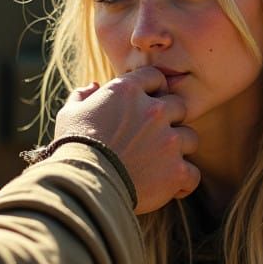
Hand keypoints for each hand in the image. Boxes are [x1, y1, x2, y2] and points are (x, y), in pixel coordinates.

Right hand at [53, 67, 199, 213]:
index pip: (154, 77)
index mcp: (128, 91)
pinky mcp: (177, 171)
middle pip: (179, 107)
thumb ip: (83, 96)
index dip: (153, 89)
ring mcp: (169, 141)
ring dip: (178, 150)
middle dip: (170, 120)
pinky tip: (168, 186)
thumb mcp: (70, 115)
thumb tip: (93, 87)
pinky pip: (192, 174)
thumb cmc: (74, 148)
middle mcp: (154, 111)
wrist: (83, 184)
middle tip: (154, 138)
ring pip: (190, 138)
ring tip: (160, 164)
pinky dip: (182, 182)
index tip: (146, 104)